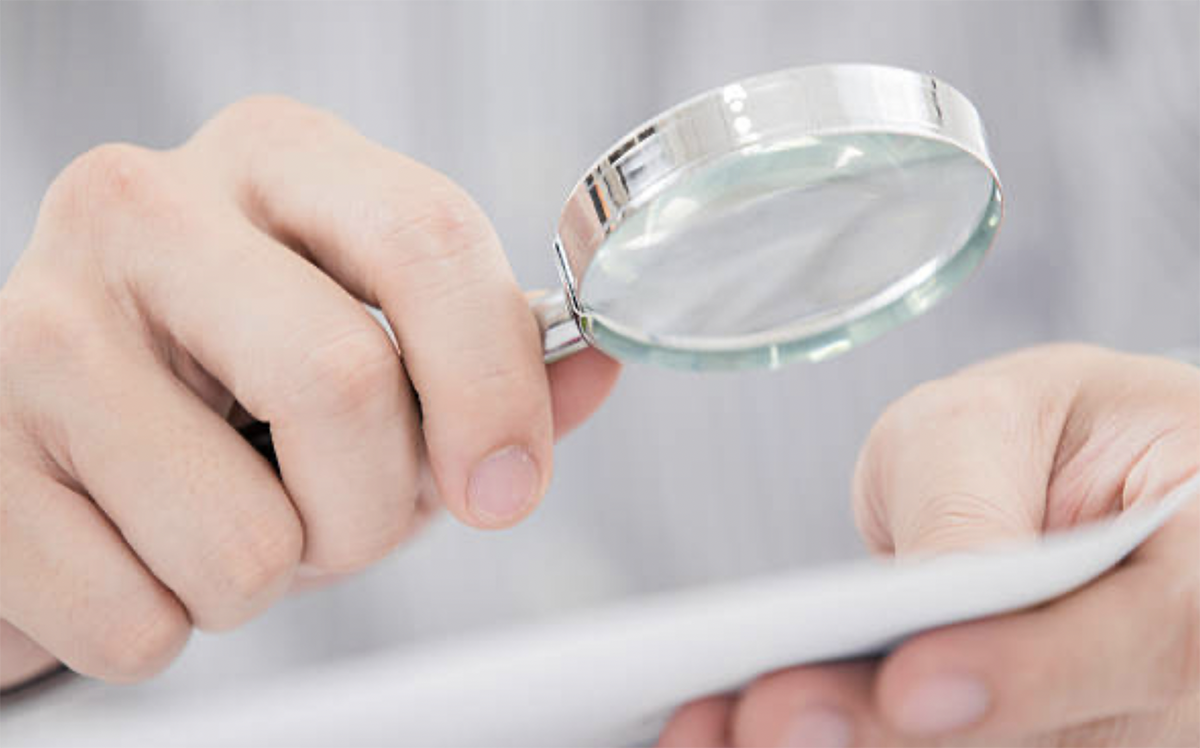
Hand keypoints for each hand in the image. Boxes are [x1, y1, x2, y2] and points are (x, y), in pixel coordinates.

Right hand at [0, 97, 618, 688]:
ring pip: (244, 537)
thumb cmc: (233, 395)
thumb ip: (490, 363)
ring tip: (221, 519)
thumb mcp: (376, 354)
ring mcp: (36, 325)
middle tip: (339, 518)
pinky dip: (167, 627)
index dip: (493, 385)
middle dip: (375, 507)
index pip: (427, 241)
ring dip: (268, 577)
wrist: (57, 447)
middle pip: (342, 380)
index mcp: (276, 161)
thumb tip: (600, 366)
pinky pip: (137, 620)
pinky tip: (136, 548)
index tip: (506, 485)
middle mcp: (146, 208)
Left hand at [657, 344, 1199, 747]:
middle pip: (1067, 736)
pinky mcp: (1047, 742)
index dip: (1034, 673)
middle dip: (899, 737)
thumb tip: (943, 591)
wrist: (1054, 479)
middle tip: (768, 720)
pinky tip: (739, 733)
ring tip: (718, 730)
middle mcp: (1181, 669)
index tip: (911, 683)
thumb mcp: (996, 418)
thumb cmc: (1034, 431)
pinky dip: (854, 745)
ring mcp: (1119, 725)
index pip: (1157, 635)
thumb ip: (972, 499)